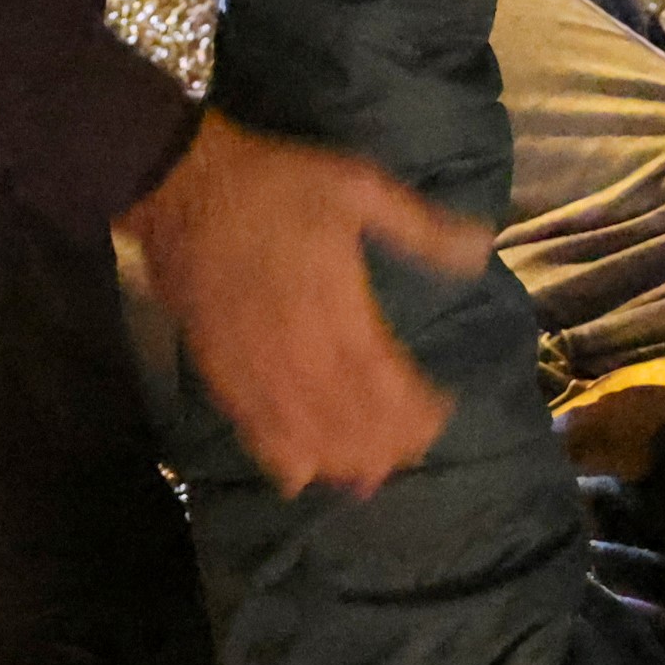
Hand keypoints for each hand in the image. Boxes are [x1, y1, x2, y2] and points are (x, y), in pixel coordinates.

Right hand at [116, 111, 491, 495]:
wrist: (180, 186)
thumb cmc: (272, 186)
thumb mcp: (358, 188)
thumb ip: (420, 227)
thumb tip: (484, 248)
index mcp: (340, 316)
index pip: (391, 390)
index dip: (422, 413)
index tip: (444, 410)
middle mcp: (300, 359)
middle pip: (354, 428)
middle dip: (389, 445)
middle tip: (412, 445)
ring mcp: (257, 375)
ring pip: (309, 445)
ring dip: (344, 462)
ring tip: (369, 470)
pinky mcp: (221, 378)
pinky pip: (256, 438)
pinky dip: (285, 463)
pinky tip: (302, 477)